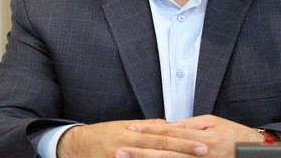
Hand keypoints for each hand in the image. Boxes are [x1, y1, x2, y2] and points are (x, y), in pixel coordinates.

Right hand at [56, 119, 208, 157]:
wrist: (76, 145)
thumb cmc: (104, 136)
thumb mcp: (126, 127)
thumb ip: (148, 127)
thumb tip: (170, 125)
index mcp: (134, 131)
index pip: (164, 134)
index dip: (184, 139)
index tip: (202, 142)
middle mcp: (130, 142)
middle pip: (161, 146)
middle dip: (184, 150)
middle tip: (204, 151)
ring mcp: (122, 155)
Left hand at [117, 115, 265, 157]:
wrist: (256, 155)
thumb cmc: (235, 136)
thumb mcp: (214, 123)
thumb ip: (191, 125)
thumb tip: (170, 126)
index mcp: (201, 138)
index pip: (169, 133)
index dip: (148, 131)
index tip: (129, 129)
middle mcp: (199, 155)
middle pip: (164, 154)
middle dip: (140, 154)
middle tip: (118, 151)